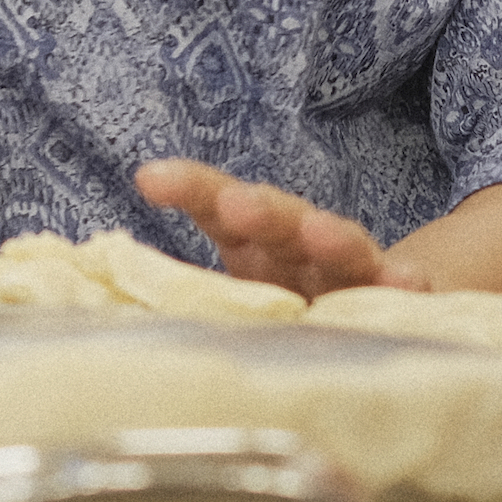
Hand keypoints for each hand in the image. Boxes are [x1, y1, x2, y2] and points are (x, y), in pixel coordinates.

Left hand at [134, 158, 432, 298]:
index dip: (189, 187)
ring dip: (329, 236)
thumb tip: (93, 299)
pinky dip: (403, 287)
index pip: (217, 204)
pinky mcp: (393, 301)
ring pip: (340, 247)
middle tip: (235, 205)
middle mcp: (298, 249)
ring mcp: (348, 272)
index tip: (150, 179)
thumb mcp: (227, 309)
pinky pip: (398, 295)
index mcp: (252, 246)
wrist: (370, 323)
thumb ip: (181, 302)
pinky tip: (408, 285)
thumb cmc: (284, 315)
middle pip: (278, 217)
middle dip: (258, 208)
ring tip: (317, 233)